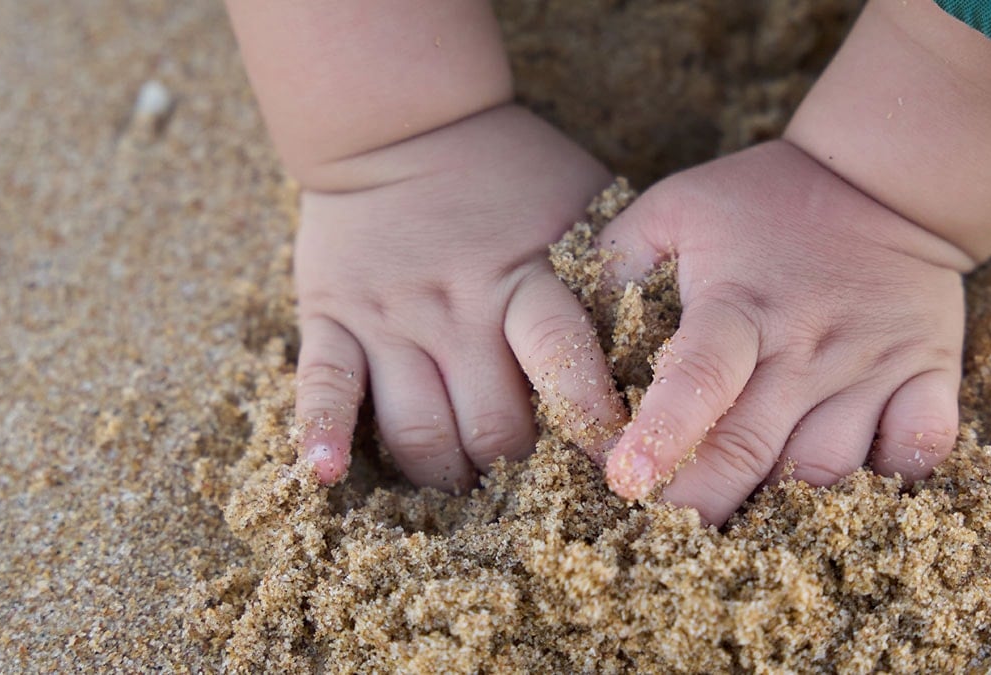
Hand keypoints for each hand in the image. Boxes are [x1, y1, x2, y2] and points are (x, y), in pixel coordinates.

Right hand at [293, 104, 626, 488]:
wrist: (403, 124)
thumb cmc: (511, 171)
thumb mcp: (579, 204)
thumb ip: (617, 269)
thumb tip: (671, 340)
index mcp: (525, 279)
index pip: (562, 364)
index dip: (589, 424)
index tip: (612, 461)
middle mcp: (456, 308)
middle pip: (490, 425)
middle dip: (515, 471)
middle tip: (529, 485)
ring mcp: (390, 316)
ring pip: (416, 428)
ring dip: (444, 473)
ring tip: (463, 488)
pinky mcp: (332, 316)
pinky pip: (324, 383)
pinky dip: (320, 432)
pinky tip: (323, 475)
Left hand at [600, 141, 968, 524]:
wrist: (880, 180)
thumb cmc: (760, 200)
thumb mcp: (673, 209)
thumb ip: (615, 264)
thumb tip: (571, 336)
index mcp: (738, 306)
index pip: (700, 377)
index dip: (662, 433)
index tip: (626, 483)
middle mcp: (805, 346)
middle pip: (751, 448)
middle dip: (701, 505)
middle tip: (663, 541)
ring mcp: (873, 364)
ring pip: (828, 468)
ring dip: (784, 513)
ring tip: (741, 539)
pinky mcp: (927, 373)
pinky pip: (921, 446)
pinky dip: (896, 480)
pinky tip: (859, 501)